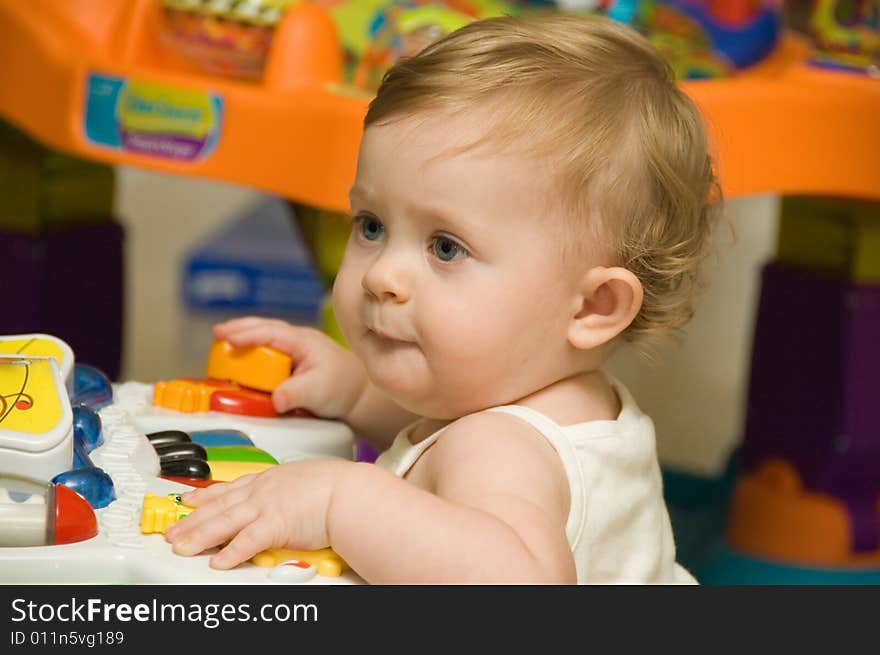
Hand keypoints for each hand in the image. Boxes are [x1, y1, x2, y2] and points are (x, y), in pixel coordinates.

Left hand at [164, 459, 348, 568]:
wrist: (349, 492)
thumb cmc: (337, 487)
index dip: (205, 496)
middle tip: (171, 531)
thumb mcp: (306, 480)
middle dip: (191, 520)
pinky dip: (231, 553)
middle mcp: (263, 491)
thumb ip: (290, 491)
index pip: (229, 488)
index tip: (189, 501)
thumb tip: (289, 501)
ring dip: (200, 536)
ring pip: (224, 522)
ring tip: (181, 547)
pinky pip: (247, 541)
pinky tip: (217, 562)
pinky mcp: (275, 525)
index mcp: (270, 479)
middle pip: (218, 506)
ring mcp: (267, 506)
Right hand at [213, 317, 366, 419]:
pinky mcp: (292, 360)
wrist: (359, 395)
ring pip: (266, 336)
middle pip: (265, 328)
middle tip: (217, 333)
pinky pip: (268, 349)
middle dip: (240, 329)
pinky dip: (252, 347)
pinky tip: (241, 353)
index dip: (248, 334)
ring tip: (222, 339)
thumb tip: (276, 399)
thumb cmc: (342, 388)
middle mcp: (298, 340)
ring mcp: (295, 349)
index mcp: (303, 341)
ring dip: (245, 336)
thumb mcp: (319, 392)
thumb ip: (296, 394)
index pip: (271, 332)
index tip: (227, 338)